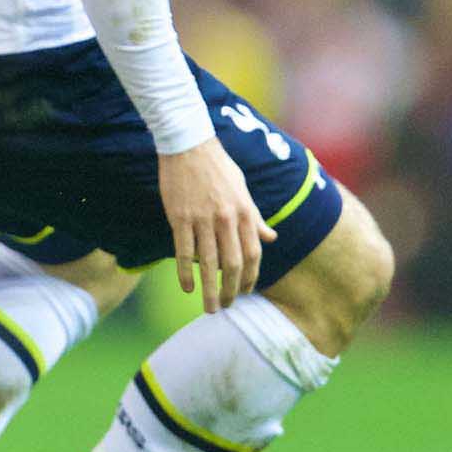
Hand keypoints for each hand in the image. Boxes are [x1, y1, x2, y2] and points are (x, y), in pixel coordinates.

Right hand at [157, 137, 272, 312]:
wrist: (188, 144)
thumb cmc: (218, 166)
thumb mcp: (243, 189)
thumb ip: (256, 217)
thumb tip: (271, 238)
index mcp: (245, 212)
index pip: (253, 254)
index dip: (251, 277)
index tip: (247, 291)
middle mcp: (227, 218)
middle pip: (233, 265)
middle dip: (232, 290)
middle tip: (228, 306)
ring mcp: (202, 219)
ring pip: (209, 264)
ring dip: (210, 290)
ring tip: (210, 308)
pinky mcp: (180, 217)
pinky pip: (184, 252)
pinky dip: (186, 273)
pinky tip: (188, 288)